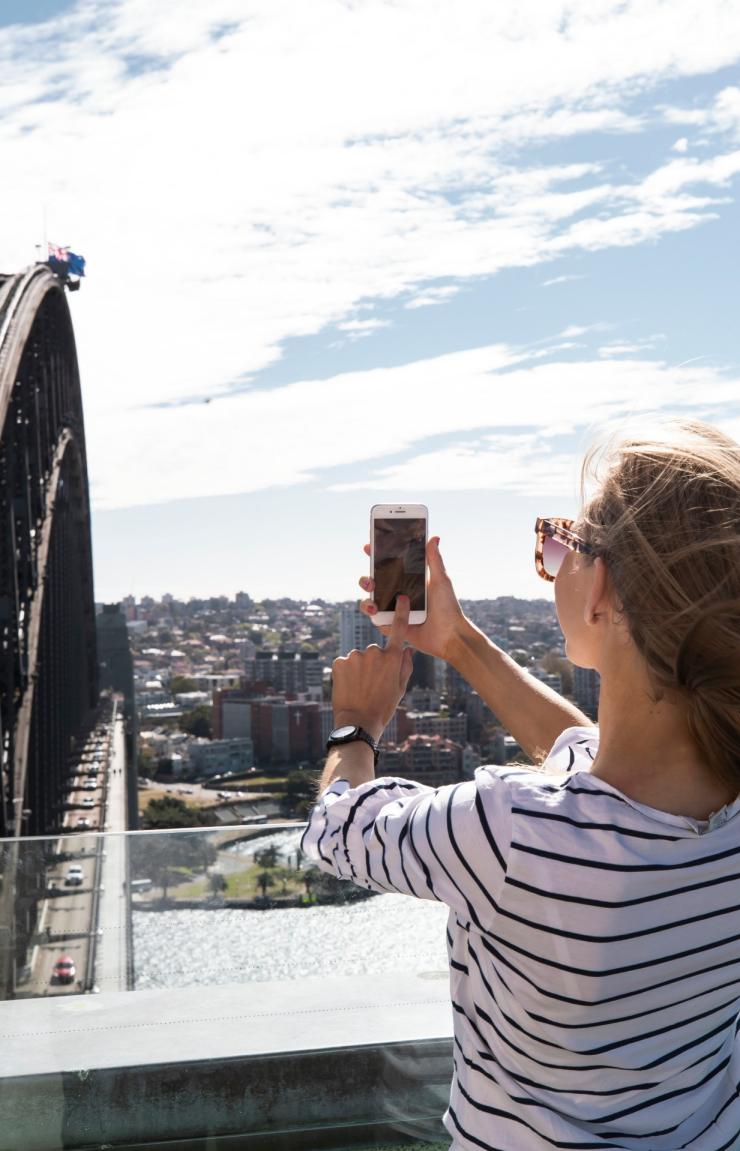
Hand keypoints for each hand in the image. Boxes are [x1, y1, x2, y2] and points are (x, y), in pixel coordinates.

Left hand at [332, 596, 414, 740]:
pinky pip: (344, 663)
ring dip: (358, 669)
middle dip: (373, 663)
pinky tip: (348, 687)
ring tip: (359, 688)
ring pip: (358, 659)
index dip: (400, 613)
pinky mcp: (339, 662)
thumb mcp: (400, 688)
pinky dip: (345, 673)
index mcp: (392, 658)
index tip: (401, 598)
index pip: (398, 631)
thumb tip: (407, 649)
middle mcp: (374, 652)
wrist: (358, 722)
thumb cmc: (383, 707)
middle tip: (371, 684)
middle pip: (374, 652)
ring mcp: (355, 656)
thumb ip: (405, 666)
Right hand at [359, 537, 468, 662]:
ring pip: (370, 602)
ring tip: (374, 604)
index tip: (368, 547)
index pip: (388, 566)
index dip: (376, 556)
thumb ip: (434, 560)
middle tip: (370, 581)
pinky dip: (375, 618)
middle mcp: (398, 594)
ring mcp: (393, 610)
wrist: (450, 636)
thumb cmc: (448, 608)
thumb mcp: (441, 581)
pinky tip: (379, 616)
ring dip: (366, 601)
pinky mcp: (392, 626)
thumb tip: (434, 537)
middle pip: (373, 583)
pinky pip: (377, 622)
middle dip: (365, 579)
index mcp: (408, 581)